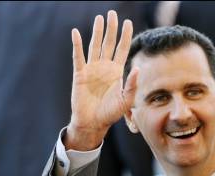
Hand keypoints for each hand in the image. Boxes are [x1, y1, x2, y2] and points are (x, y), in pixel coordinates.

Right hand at [65, 10, 138, 150]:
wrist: (93, 123)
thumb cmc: (110, 113)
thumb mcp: (126, 100)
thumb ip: (132, 85)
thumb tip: (138, 68)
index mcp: (116, 72)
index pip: (122, 49)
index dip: (125, 36)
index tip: (128, 22)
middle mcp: (104, 67)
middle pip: (109, 43)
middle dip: (111, 28)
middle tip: (112, 13)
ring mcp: (92, 69)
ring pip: (95, 46)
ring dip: (97, 32)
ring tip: (99, 18)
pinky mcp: (80, 74)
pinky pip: (78, 57)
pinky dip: (77, 45)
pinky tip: (76, 33)